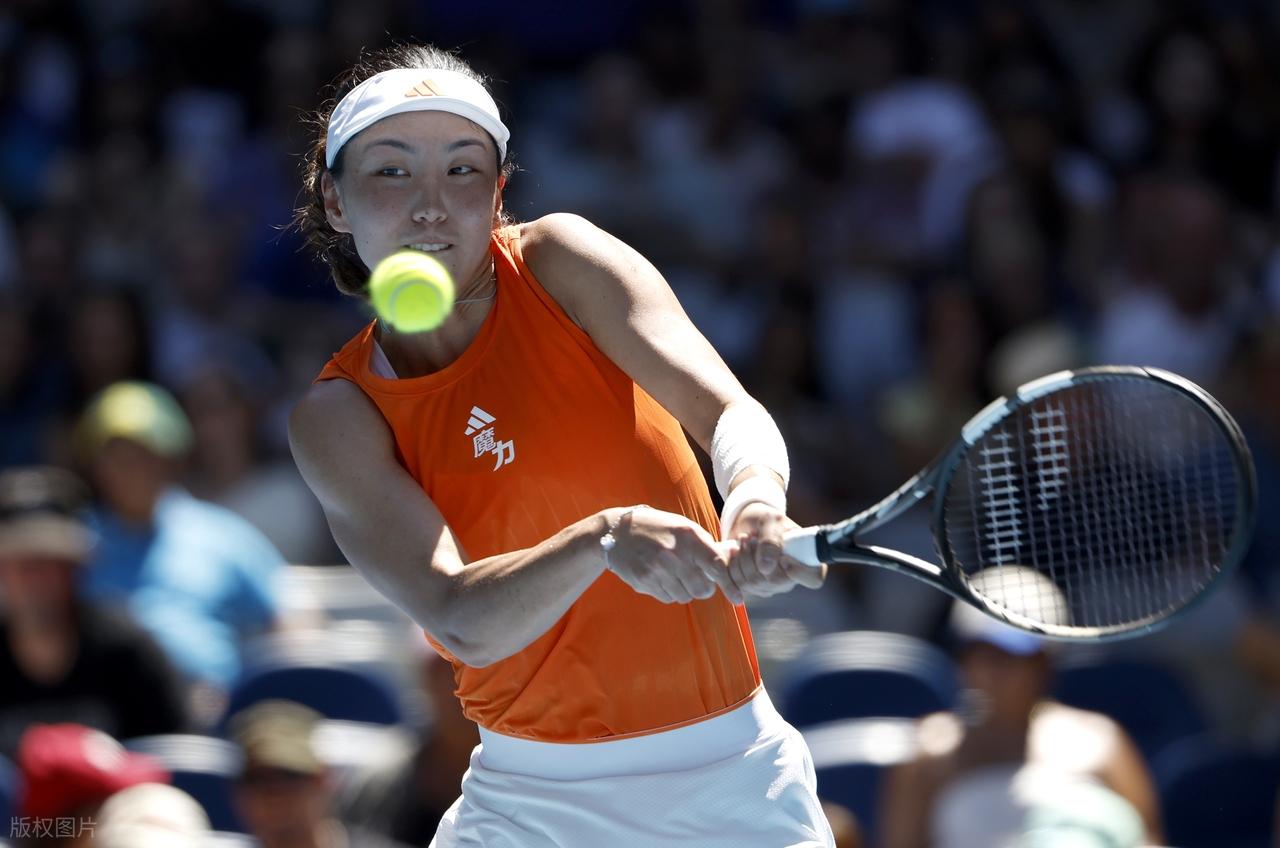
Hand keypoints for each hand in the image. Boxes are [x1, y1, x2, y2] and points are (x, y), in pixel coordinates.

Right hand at [604, 508, 743, 604]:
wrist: (618, 532)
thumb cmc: (658, 528)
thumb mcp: (683, 527)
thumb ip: (706, 544)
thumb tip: (735, 556)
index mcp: (688, 535)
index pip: (716, 565)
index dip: (729, 584)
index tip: (737, 598)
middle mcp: (674, 553)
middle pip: (702, 589)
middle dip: (704, 588)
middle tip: (697, 580)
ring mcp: (657, 568)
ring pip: (685, 596)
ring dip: (685, 590)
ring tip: (674, 574)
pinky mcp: (644, 581)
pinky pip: (668, 598)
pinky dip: (669, 592)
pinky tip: (661, 577)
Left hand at [725, 501, 825, 597]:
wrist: (751, 526)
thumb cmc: (769, 522)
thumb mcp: (772, 523)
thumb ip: (771, 543)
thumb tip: (766, 568)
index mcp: (807, 561)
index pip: (813, 578)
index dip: (800, 572)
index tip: (784, 558)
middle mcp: (792, 579)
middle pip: (774, 582)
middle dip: (755, 557)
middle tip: (749, 538)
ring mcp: (773, 587)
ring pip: (752, 583)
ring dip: (741, 559)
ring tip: (742, 541)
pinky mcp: (755, 589)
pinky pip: (738, 586)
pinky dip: (732, 566)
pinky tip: (735, 552)